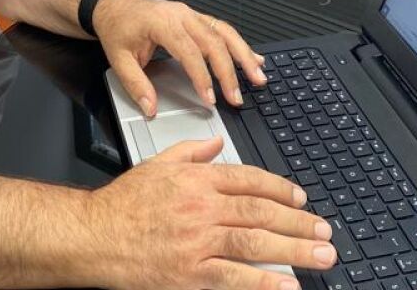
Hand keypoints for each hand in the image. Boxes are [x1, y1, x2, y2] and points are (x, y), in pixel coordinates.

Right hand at [85, 138, 335, 289]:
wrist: (91, 236)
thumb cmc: (120, 205)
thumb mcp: (156, 164)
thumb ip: (190, 151)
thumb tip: (218, 141)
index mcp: (197, 180)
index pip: (250, 180)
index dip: (281, 189)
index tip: (300, 199)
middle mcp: (202, 208)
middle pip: (262, 213)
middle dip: (299, 223)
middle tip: (325, 230)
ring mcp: (198, 242)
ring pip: (256, 243)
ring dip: (295, 250)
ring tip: (322, 255)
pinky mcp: (190, 274)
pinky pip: (234, 278)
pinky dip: (264, 283)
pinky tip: (288, 286)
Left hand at [93, 0, 266, 115]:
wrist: (113, 4)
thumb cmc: (117, 26)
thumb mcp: (118, 58)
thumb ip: (136, 84)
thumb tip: (150, 107)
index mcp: (163, 23)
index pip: (189, 51)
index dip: (202, 76)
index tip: (210, 97)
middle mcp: (182, 15)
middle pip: (214, 42)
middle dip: (229, 71)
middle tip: (237, 96)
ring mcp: (191, 14)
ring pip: (225, 33)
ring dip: (244, 56)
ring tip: (258, 76)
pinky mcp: (196, 17)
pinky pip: (222, 29)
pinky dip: (240, 45)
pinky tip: (254, 58)